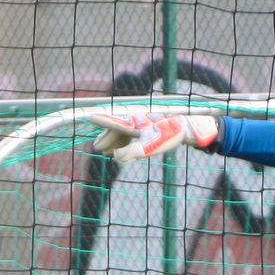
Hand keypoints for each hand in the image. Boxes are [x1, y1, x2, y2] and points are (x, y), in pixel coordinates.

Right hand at [86, 111, 219, 162]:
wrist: (185, 129)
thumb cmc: (168, 136)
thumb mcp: (150, 147)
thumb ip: (132, 152)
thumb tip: (116, 157)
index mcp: (133, 123)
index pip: (113, 122)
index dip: (101, 121)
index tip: (89, 117)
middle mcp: (135, 121)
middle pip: (116, 129)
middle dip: (106, 138)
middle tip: (96, 148)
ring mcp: (141, 124)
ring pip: (123, 132)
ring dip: (114, 142)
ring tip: (106, 152)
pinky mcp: (147, 128)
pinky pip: (131, 135)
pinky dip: (124, 142)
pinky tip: (122, 150)